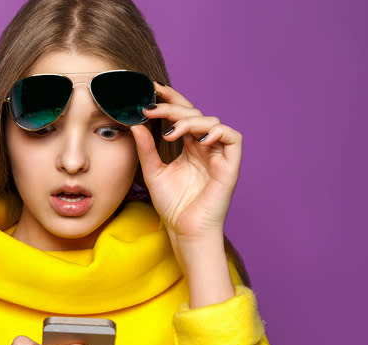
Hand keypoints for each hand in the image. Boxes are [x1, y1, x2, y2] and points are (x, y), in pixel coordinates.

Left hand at [131, 82, 241, 242]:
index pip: (182, 115)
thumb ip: (146, 148)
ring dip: (190, 121)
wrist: (185, 231)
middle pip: (195, 114)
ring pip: (211, 121)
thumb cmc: (172, 205)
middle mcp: (204, 147)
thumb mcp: (153, 172)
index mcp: (188, 147)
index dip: (170, 100)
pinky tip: (198, 139)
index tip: (150, 90)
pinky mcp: (230, 165)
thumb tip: (135, 123)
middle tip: (152, 109)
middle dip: (173, 108)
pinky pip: (232, 137)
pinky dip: (217, 132)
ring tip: (171, 133)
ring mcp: (218, 155)